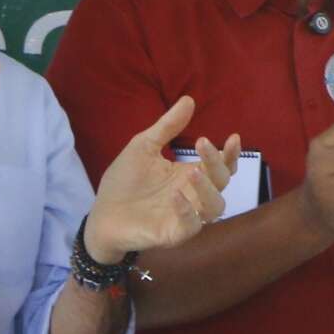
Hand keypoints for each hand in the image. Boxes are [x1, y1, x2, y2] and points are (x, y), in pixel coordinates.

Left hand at [82, 96, 239, 258]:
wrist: (101, 213)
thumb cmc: (124, 181)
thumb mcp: (144, 147)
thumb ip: (167, 127)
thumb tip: (189, 99)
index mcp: (190, 174)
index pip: (221, 165)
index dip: (230, 153)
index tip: (233, 137)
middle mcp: (194, 195)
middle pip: (222, 182)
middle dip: (218, 162)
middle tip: (202, 143)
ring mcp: (186, 216)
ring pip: (215, 207)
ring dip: (208, 189)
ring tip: (193, 171)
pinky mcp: (173, 234)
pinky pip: (191, 226)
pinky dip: (187, 212)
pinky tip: (174, 196)